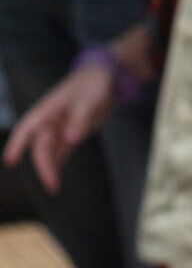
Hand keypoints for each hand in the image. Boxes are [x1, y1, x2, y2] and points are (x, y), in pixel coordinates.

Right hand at [2, 64, 113, 191]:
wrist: (105, 80)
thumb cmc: (91, 84)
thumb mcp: (88, 99)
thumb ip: (79, 119)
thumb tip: (70, 139)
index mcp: (46, 110)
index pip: (26, 128)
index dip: (17, 144)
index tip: (10, 161)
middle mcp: (49, 122)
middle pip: (41, 147)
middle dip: (44, 166)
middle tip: (51, 184)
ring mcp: (59, 129)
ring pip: (50, 152)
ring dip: (50, 168)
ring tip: (53, 187)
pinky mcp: (71, 135)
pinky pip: (62, 152)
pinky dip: (59, 164)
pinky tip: (57, 177)